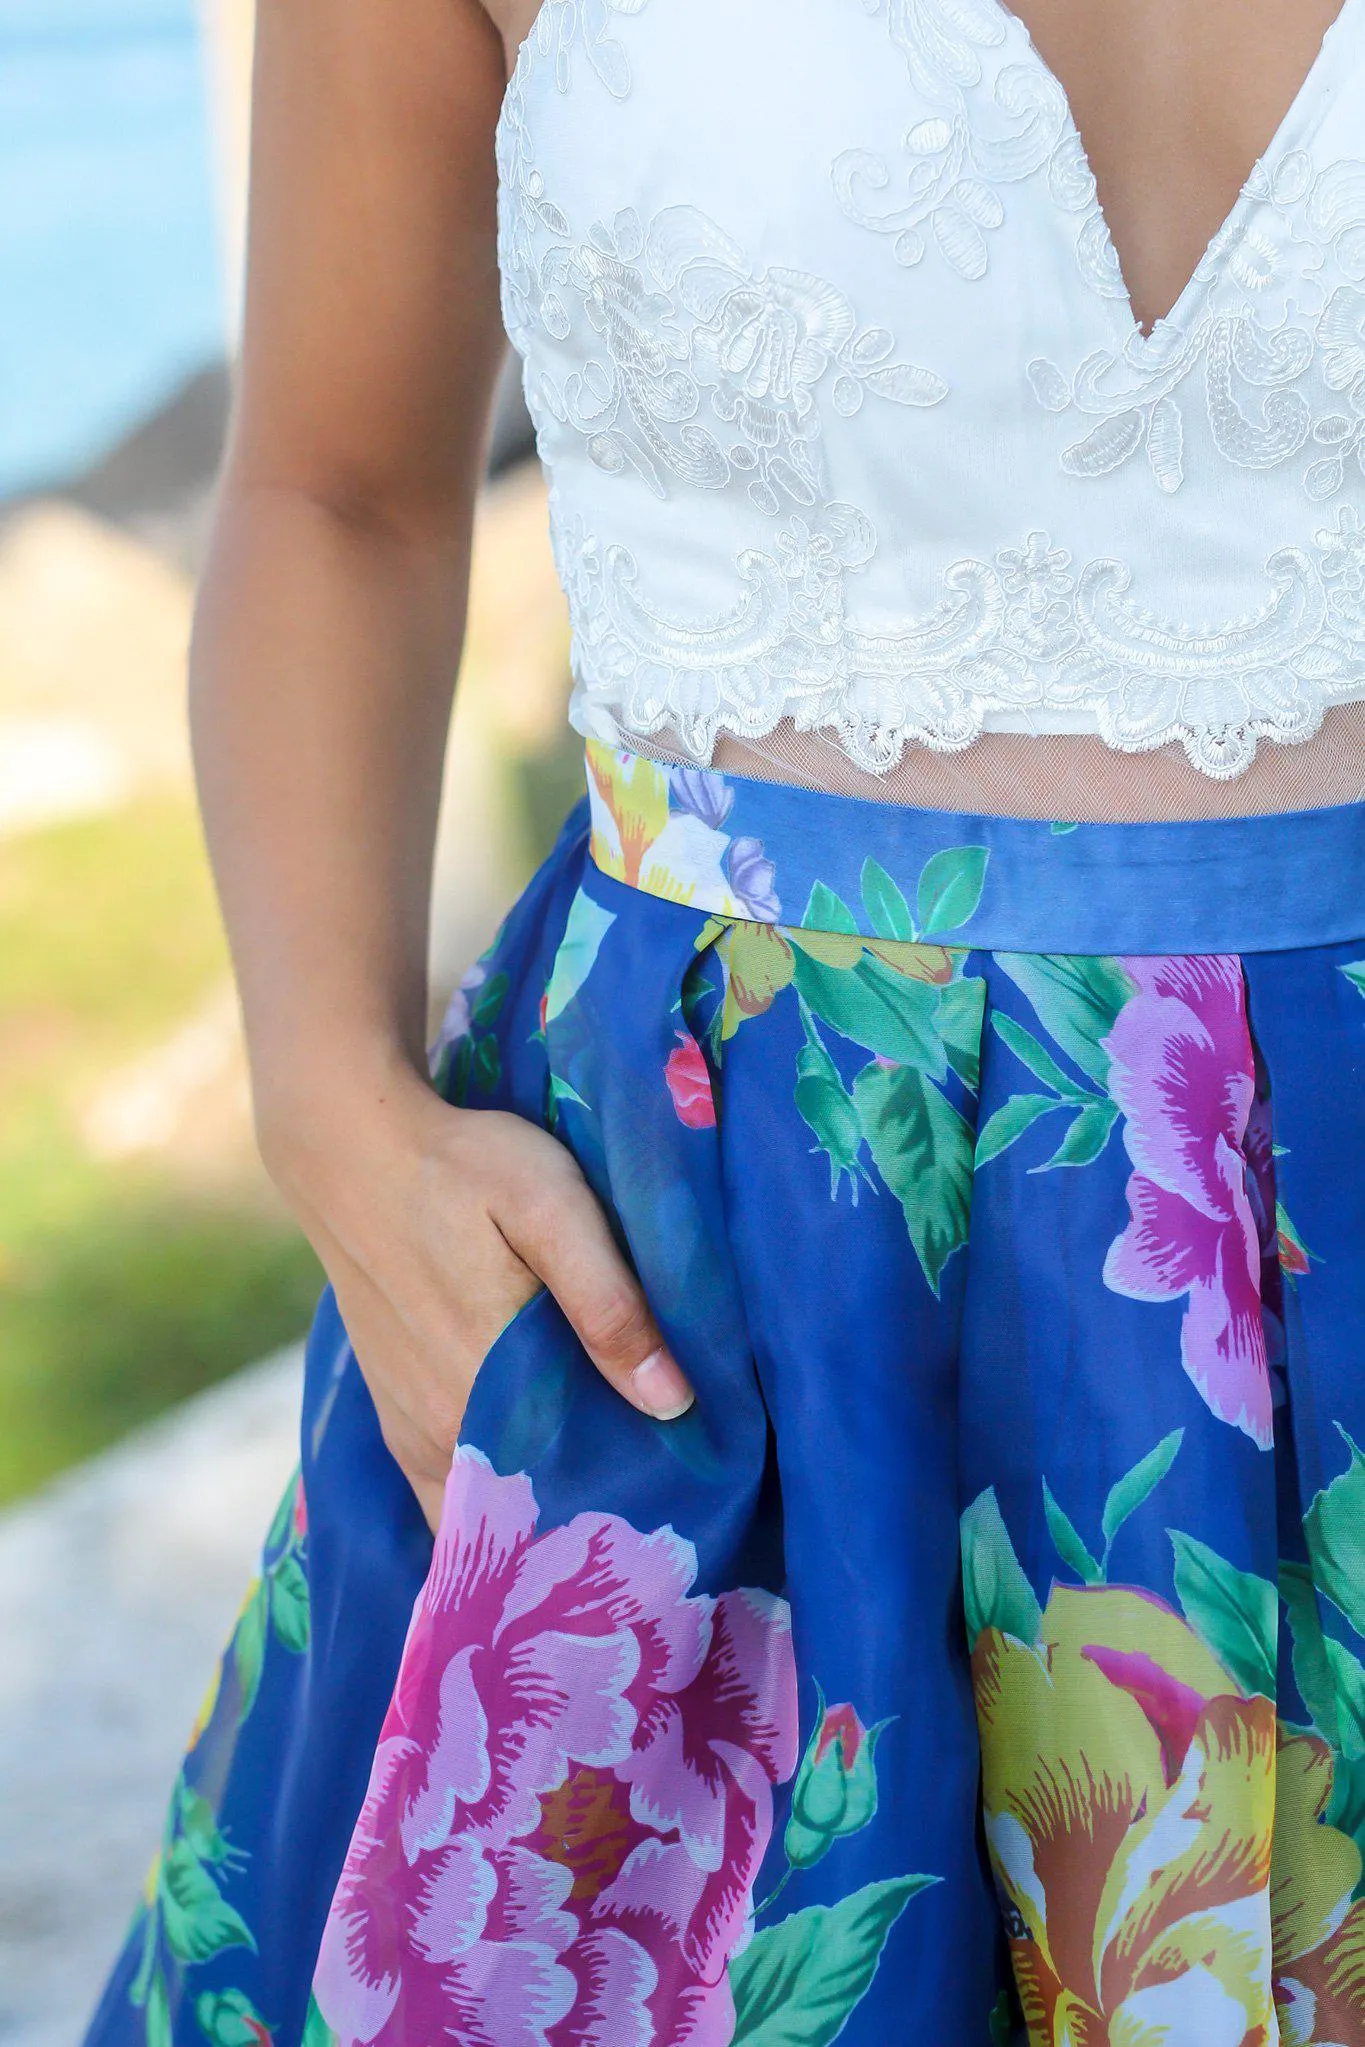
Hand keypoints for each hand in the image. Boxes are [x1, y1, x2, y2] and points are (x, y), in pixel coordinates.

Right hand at [263, 1055, 694, 1530]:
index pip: (566, 1505)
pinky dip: (492, 1510)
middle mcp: (441, 1431)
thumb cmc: (461, 1169)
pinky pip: (447, 1498)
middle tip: (662, 1514)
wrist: (350, 1151)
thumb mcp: (551, 1207)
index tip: (678, 1523)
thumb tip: (672, 1402)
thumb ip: (608, 1303)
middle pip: (532, 1520)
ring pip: (486, 1517)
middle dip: (593, 1527)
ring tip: (613, 1500)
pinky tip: (543, 1483)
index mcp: (487, 1390)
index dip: (622, 1524)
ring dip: (544, 1521)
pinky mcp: (395, 1417)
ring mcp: (411, 1431)